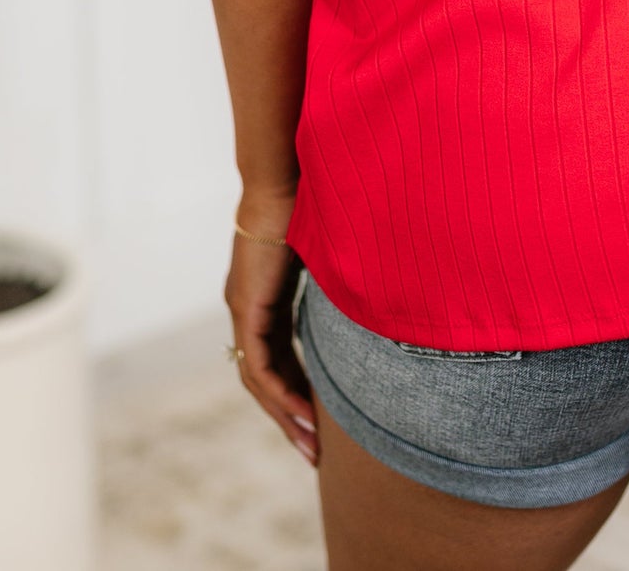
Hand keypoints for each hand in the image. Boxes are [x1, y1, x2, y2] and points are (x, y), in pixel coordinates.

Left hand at [225, 192, 318, 465]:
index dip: (299, 390)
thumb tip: (384, 281)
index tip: (320, 420)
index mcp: (265, 297)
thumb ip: (344, 274)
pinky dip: (280, 392)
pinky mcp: (247, 307)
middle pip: (265, 378)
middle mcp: (248, 308)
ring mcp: (244, 309)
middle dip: (291, 417)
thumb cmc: (311, 200)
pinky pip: (259, 364)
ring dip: (285, 414)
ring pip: (260, 379)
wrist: (284, 176)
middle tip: (313, 451)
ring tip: (311, 445)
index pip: (279, 357)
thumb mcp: (332, 251)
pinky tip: (302, 414)